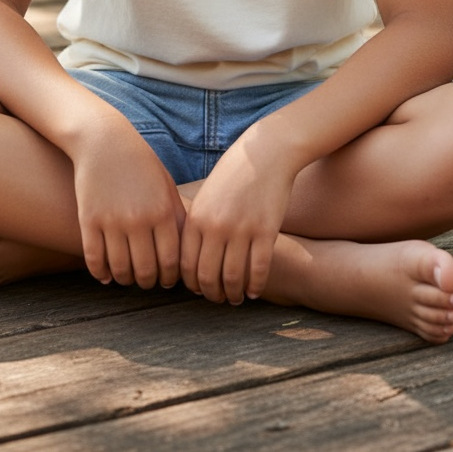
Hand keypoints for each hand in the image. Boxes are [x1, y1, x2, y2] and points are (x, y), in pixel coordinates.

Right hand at [72, 119, 185, 289]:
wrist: (103, 141)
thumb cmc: (140, 164)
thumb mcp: (165, 186)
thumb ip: (176, 216)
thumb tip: (185, 251)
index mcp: (162, 211)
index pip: (171, 261)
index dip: (170, 277)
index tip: (167, 280)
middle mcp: (138, 219)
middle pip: (146, 271)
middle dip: (148, 282)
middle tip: (147, 281)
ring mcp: (112, 221)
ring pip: (120, 270)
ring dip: (125, 279)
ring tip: (127, 277)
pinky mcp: (89, 220)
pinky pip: (95, 260)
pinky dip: (101, 274)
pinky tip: (106, 275)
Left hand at [180, 130, 296, 304]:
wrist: (266, 152)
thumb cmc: (235, 172)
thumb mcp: (207, 193)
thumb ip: (197, 221)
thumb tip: (188, 253)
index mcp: (197, 217)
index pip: (186, 264)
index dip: (192, 284)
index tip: (199, 290)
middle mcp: (216, 226)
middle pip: (207, 276)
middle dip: (211, 293)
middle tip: (218, 299)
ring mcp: (241, 230)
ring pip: (233, 278)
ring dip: (233, 294)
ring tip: (235, 298)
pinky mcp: (266, 231)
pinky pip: (258, 270)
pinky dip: (255, 286)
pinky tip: (255, 291)